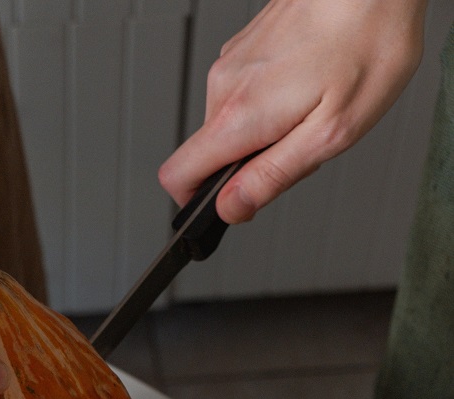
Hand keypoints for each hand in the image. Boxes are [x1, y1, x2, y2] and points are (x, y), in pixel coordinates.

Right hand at [158, 0, 427, 222]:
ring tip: (315, 103)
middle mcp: (223, 88)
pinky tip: (312, 79)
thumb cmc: (367, 43)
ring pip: (232, 121)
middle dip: (251, 162)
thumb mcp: (331, 132)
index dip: (196, 201)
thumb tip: (230, 209)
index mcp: (238, 117)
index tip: (228, 205)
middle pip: (212, 152)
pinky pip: (245, 92)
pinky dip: (273, 99)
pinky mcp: (245, 46)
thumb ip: (272, 176)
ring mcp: (231, 62)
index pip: (177, 175)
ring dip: (267, 128)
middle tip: (305, 141)